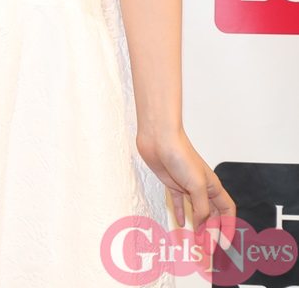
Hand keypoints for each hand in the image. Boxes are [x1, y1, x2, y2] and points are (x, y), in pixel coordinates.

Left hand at [136, 128, 235, 242]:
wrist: (159, 138)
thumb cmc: (180, 153)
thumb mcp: (196, 185)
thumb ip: (202, 207)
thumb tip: (203, 225)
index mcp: (213, 186)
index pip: (227, 210)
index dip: (229, 226)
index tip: (225, 243)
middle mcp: (202, 187)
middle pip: (212, 214)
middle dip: (211, 232)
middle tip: (207, 249)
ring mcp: (187, 185)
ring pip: (196, 211)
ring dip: (197, 226)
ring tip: (196, 242)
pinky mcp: (172, 183)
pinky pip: (179, 202)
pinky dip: (181, 213)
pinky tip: (181, 223)